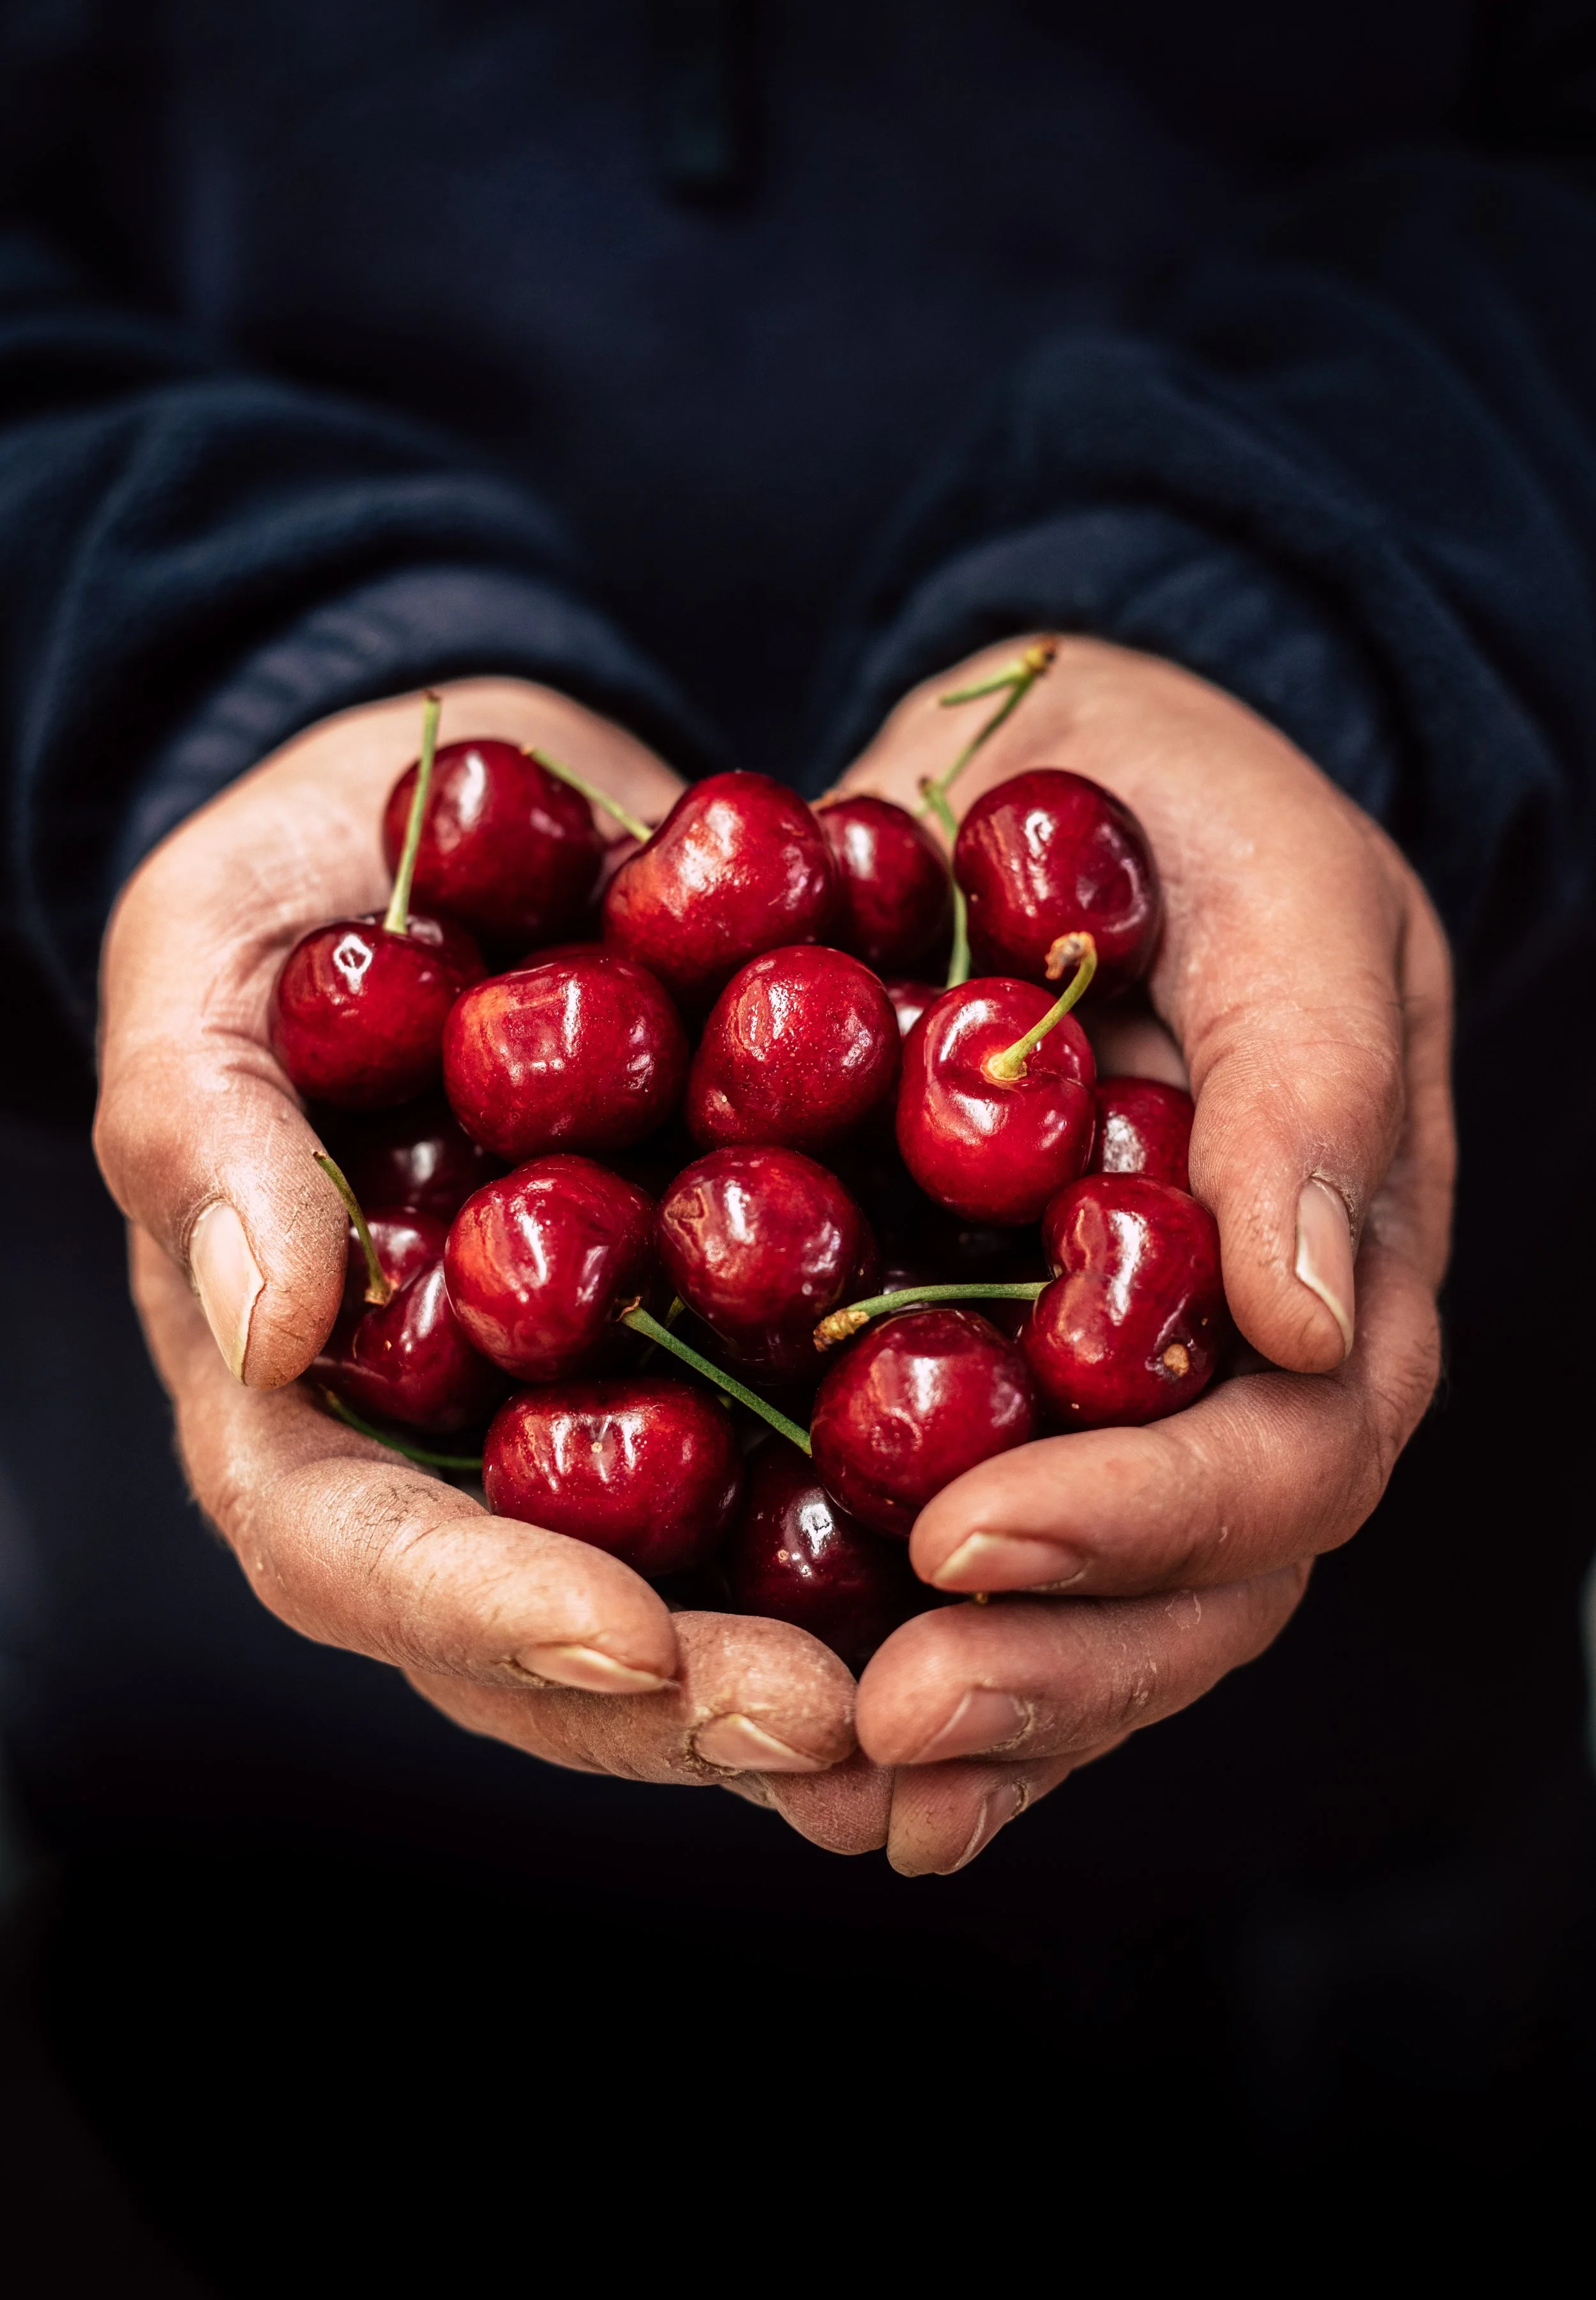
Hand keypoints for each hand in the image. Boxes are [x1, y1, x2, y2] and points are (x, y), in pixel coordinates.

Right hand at [97, 679, 890, 1853]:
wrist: (489, 814)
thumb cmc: (301, 887)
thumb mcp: (207, 958)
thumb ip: (206, 1127)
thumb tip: (265, 1326)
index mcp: (302, 1387)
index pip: (354, 1551)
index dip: (483, 1612)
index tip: (627, 1642)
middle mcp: (460, 1437)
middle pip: (546, 1628)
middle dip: (684, 1692)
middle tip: (832, 1722)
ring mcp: (604, 1405)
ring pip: (699, 1583)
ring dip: (817, 1655)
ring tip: (952, 1684)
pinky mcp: (730, 1341)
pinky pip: (814, 1450)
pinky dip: (911, 1508)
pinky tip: (1033, 1529)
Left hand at [840, 635, 1453, 1873]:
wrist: (1079, 788)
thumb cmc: (1204, 819)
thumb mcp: (1289, 896)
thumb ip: (1314, 1087)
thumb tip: (1304, 1317)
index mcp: (1332, 1282)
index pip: (1281, 1459)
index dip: (1141, 1521)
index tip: (971, 1538)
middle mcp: (1232, 1384)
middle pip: (1189, 1593)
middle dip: (1046, 1674)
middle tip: (880, 1725)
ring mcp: (1114, 1407)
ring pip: (1084, 1622)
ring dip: (969, 1723)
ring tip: (825, 1785)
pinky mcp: (991, 1394)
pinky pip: (965, 1564)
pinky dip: (898, 1664)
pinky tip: (806, 1763)